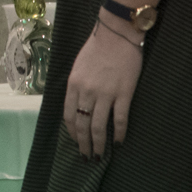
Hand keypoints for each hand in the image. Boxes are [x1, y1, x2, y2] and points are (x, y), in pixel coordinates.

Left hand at [62, 17, 142, 159]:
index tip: (76, 142)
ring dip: (99, 145)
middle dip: (84, 144)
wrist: (117, 34)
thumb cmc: (97, 47)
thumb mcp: (78, 67)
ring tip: (100, 157)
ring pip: (99, 126)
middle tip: (87, 157)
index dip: (72, 133)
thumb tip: (78, 105)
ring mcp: (105, 94)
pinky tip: (119, 142)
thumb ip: (77, 86)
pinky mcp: (123, 93)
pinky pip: (120, 119)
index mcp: (73, 85)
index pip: (68, 115)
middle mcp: (86, 92)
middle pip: (82, 125)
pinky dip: (119, 133)